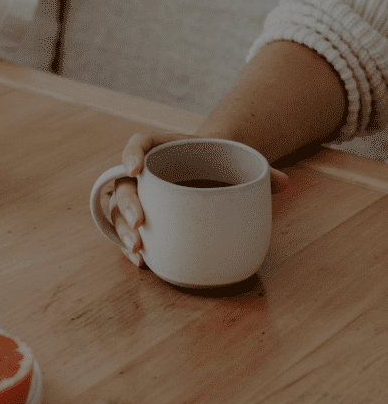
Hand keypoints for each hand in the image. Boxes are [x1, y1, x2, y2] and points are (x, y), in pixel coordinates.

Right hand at [109, 131, 289, 266]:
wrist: (214, 169)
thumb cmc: (221, 161)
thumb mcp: (237, 158)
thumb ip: (258, 168)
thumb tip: (283, 183)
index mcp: (163, 147)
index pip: (139, 142)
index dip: (131, 153)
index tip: (135, 168)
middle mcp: (145, 170)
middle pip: (124, 183)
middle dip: (128, 204)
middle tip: (140, 222)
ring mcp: (141, 195)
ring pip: (119, 210)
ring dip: (123, 230)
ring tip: (138, 249)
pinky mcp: (143, 216)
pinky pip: (128, 229)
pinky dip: (130, 245)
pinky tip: (141, 261)